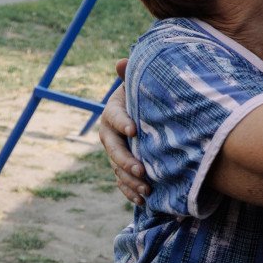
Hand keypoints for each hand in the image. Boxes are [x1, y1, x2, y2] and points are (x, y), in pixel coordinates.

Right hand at [99, 58, 148, 203]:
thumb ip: (132, 74)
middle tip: (141, 169)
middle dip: (126, 160)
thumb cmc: (148, 95)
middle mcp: (110, 133)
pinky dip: (130, 191)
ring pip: (117, 168)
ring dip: (130, 180)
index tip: (134, 130)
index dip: (123, 122)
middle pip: (113, 148)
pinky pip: (122, 181)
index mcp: (113, 111)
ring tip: (146, 189)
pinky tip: (142, 200)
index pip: (114, 117)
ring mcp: (116, 152)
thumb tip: (121, 62)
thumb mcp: (142, 84)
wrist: (153, 111)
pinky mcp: (123, 166)